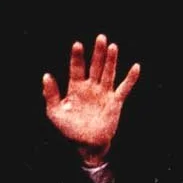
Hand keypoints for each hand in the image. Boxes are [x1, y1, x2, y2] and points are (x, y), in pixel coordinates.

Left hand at [41, 35, 140, 164]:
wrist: (86, 145)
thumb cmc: (69, 130)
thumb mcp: (55, 113)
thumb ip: (51, 94)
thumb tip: (46, 75)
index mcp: (76, 88)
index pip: (77, 68)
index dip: (77, 57)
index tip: (78, 44)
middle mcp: (91, 88)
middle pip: (95, 66)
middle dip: (98, 52)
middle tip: (100, 37)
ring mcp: (104, 94)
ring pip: (108, 73)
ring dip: (111, 60)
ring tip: (113, 46)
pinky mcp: (115, 102)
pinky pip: (124, 88)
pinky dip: (130, 78)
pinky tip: (136, 67)